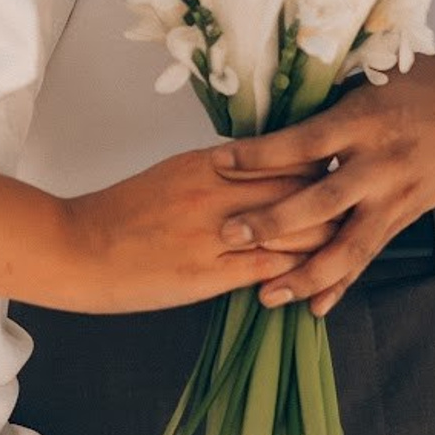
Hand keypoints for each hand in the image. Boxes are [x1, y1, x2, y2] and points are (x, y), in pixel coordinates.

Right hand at [54, 151, 334, 314]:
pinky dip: (298, 272)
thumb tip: (258, 170)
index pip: (285, 156)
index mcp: (207, 162)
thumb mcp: (172, 175)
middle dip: (334, 198)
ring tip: (346, 243)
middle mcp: (216, 191)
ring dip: (326, 238)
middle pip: (301, 189)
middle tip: (357, 206)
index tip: (339, 170)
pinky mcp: (209, 274)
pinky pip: (270, 268)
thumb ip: (217, 171)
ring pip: (295, 230)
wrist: (77, 247)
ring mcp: (214, 233)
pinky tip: (316, 278)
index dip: (319, 164)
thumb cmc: (121, 212)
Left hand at [210, 53, 434, 315]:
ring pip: (348, 246)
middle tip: (229, 235)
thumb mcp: (364, 82)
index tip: (218, 160)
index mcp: (363, 122)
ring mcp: (394, 197)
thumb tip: (262, 115)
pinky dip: (342, 284)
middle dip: (274, 223)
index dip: (261, 154)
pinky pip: (369, 256)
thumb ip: (321, 107)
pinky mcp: (404, 218)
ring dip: (306, 274)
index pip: (304, 142)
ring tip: (266, 295)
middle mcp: (379, 164)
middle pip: (322, 202)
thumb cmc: (411, 85)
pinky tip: (314, 307)